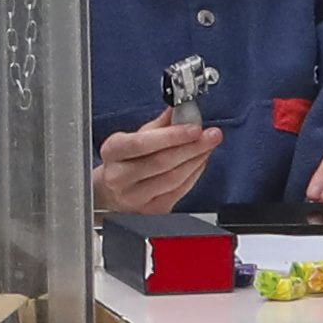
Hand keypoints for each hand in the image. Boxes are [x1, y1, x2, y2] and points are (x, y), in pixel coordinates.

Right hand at [95, 122, 217, 215]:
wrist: (110, 193)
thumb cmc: (123, 162)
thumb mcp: (132, 137)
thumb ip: (158, 125)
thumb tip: (182, 111)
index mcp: (113, 152)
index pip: (142, 143)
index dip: (171, 136)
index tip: (194, 128)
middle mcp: (119, 177)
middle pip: (161, 162)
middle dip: (192, 147)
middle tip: (212, 135)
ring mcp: (134, 197)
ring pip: (173, 178)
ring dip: (196, 160)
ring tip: (208, 147)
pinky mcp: (151, 211)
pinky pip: (179, 191)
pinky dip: (194, 174)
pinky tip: (200, 162)